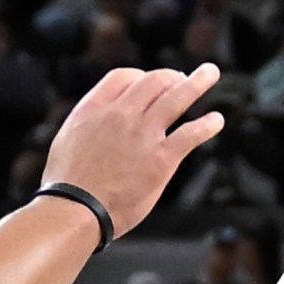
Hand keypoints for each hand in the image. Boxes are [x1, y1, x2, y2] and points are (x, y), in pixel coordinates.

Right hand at [40, 66, 225, 237]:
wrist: (75, 209)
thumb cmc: (68, 185)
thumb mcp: (67, 140)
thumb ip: (88, 125)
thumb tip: (99, 122)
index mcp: (94, 109)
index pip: (124, 77)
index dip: (140, 76)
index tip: (148, 82)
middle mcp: (120, 115)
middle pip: (153, 80)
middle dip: (171, 76)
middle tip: (182, 78)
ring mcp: (142, 135)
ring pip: (176, 97)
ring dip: (198, 83)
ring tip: (211, 73)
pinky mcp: (161, 159)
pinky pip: (190, 133)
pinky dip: (207, 124)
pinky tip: (215, 121)